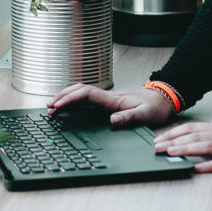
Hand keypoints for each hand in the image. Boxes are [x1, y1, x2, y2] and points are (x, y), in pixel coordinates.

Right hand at [46, 83, 174, 126]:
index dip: (70, 98)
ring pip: (81, 93)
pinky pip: (86, 99)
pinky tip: (69, 107)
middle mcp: (107, 97)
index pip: (86, 94)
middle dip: (62, 97)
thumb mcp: (145, 114)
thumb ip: (129, 117)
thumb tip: (112, 120)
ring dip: (66, 97)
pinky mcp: (108, 102)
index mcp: (112, 99)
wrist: (163, 98)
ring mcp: (106, 98)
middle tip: (49, 107)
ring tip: (53, 106)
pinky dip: (74, 101)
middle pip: (79, 90)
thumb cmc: (155, 107)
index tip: (58, 105)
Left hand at [154, 113, 211, 172]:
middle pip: (195, 137)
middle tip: (156, 148)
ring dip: (187, 150)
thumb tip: (198, 142)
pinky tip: (200, 168)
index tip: (158, 138)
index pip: (192, 129)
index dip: (174, 133)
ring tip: (171, 154)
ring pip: (207, 146)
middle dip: (174, 142)